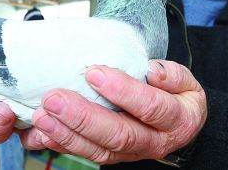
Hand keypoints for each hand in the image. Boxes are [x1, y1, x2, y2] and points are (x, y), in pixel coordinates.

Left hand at [23, 60, 206, 163]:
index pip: (150, 107)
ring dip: (67, 134)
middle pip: (119, 134)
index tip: (94, 73)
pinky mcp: (113, 157)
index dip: (123, 91)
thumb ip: (172, 74)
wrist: (179, 124)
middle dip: (83, 117)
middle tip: (55, 99)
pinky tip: (44, 134)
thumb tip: (153, 71)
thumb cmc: (177, 96)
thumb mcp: (185, 81)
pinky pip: (88, 155)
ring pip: (99, 150)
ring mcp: (131, 153)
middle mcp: (153, 141)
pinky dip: (64, 145)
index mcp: (176, 120)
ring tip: (43, 116)